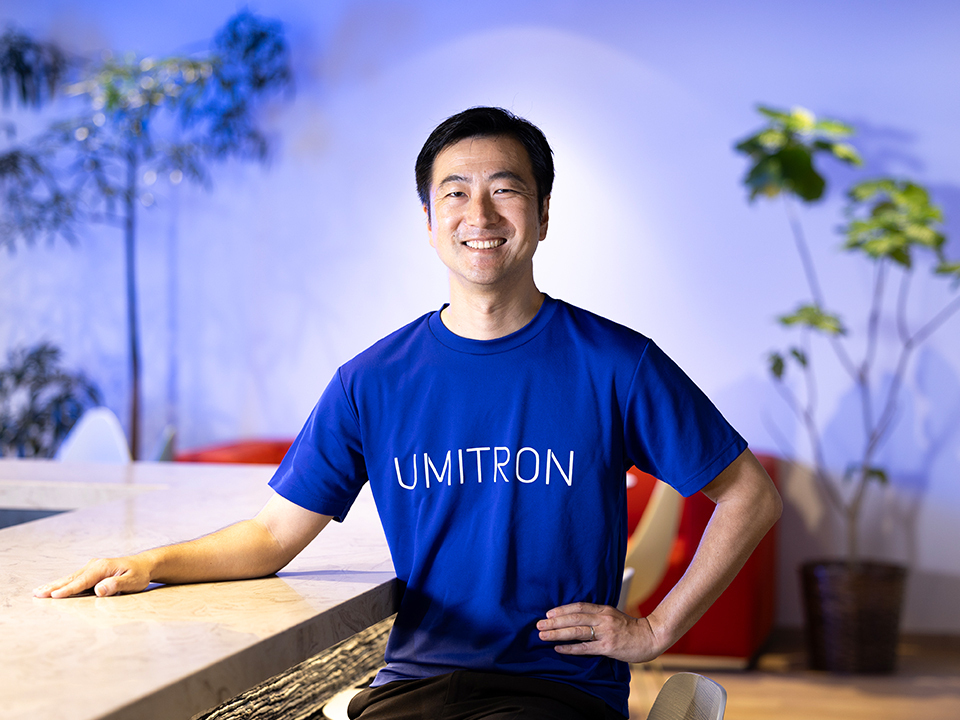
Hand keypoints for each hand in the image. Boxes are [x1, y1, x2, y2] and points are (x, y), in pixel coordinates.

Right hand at [33, 556, 152, 598]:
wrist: (144, 564)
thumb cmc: (139, 574)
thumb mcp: (133, 581)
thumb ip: (116, 585)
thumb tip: (99, 590)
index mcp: (103, 568)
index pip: (82, 582)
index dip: (67, 590)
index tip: (54, 596)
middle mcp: (95, 566)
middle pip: (71, 578)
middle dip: (53, 587)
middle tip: (37, 593)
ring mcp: (92, 567)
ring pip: (70, 578)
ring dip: (54, 585)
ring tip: (38, 591)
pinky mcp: (92, 571)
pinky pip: (75, 578)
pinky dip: (62, 583)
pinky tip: (53, 588)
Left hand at [537, 602, 663, 663]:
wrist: (651, 637)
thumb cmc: (631, 628)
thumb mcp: (614, 615)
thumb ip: (598, 615)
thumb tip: (578, 618)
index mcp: (604, 609)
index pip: (578, 606)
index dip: (562, 610)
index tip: (548, 613)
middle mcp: (603, 619)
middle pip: (573, 618)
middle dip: (554, 621)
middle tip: (539, 624)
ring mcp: (606, 633)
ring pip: (576, 631)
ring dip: (557, 633)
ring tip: (543, 635)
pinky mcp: (608, 647)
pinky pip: (585, 648)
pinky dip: (570, 648)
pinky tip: (558, 648)